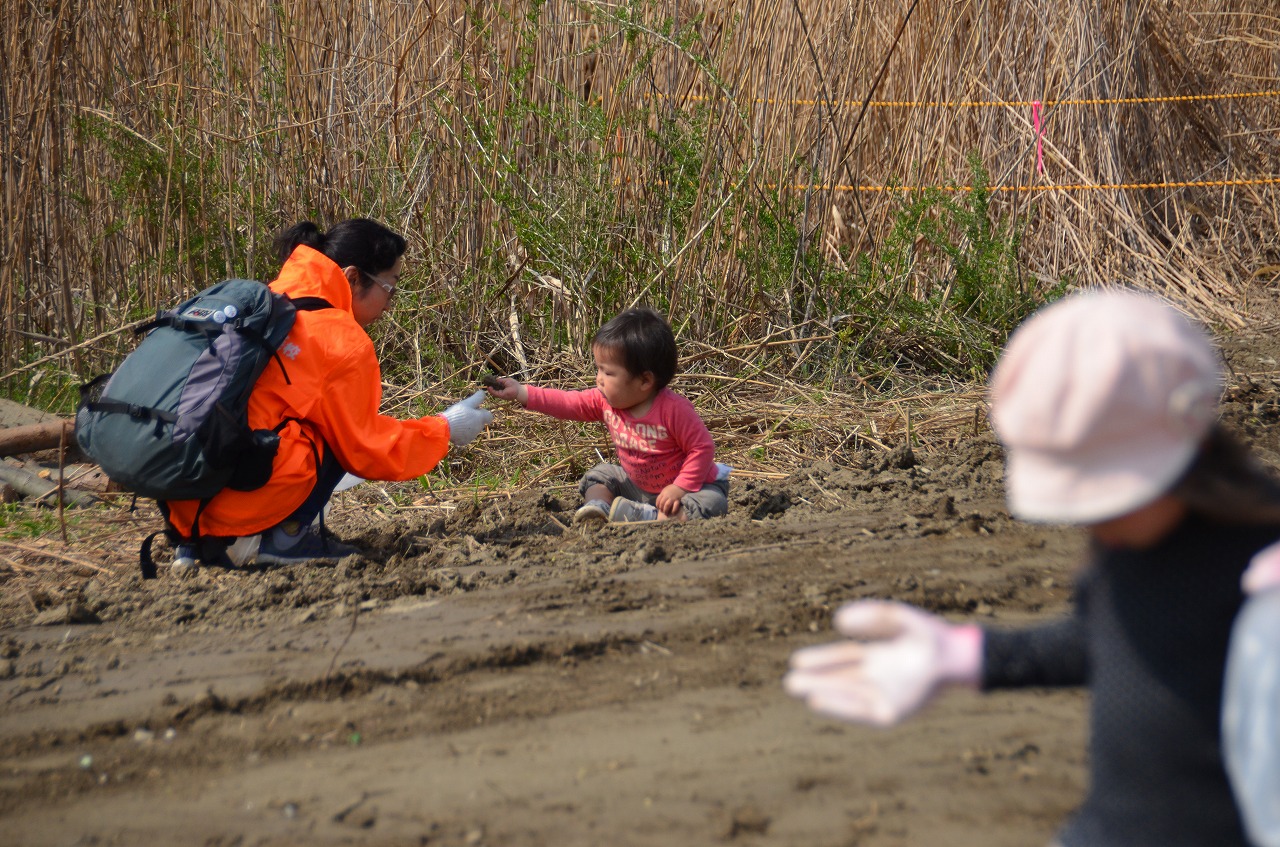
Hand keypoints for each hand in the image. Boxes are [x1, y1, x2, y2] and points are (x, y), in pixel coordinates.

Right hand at [441, 390, 492, 446]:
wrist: (445, 428)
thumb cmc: (457, 414)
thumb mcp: (467, 403)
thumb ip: (477, 398)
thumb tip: (483, 392)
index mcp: (481, 418)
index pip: (489, 416)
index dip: (483, 412)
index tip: (474, 410)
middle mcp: (479, 428)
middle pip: (480, 422)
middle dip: (474, 418)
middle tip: (463, 414)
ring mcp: (472, 436)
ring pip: (472, 429)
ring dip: (468, 425)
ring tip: (457, 421)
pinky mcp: (465, 441)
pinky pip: (465, 436)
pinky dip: (461, 433)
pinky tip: (454, 428)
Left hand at [484, 376, 526, 404]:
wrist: (521, 392)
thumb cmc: (515, 386)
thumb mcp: (509, 381)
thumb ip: (502, 381)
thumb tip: (496, 380)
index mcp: (504, 394)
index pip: (495, 393)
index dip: (491, 390)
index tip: (488, 386)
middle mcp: (502, 397)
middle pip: (494, 394)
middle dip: (491, 389)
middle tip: (488, 383)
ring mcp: (503, 397)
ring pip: (496, 393)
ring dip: (493, 389)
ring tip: (490, 384)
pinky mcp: (504, 396)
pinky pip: (499, 393)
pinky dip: (496, 389)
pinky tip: (494, 385)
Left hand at [655, 484, 688, 517]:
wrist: (681, 486)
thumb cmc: (673, 488)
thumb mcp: (665, 489)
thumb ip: (662, 494)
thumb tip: (659, 501)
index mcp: (663, 493)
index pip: (658, 500)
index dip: (657, 505)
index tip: (658, 507)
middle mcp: (667, 496)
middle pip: (662, 503)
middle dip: (661, 508)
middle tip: (662, 511)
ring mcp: (672, 498)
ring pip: (667, 505)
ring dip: (666, 510)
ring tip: (666, 513)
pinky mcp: (678, 500)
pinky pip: (675, 506)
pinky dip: (673, 510)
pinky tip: (673, 513)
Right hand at [783, 601, 981, 726]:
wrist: (956, 658)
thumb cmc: (929, 636)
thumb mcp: (897, 618)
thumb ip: (870, 617)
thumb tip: (838, 622)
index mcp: (878, 658)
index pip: (842, 660)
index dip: (820, 661)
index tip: (797, 661)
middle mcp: (878, 679)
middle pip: (839, 681)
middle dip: (815, 682)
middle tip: (790, 681)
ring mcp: (885, 696)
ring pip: (846, 696)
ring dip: (822, 694)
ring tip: (797, 689)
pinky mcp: (892, 712)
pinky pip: (860, 711)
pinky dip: (840, 707)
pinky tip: (819, 701)